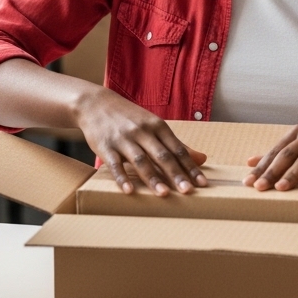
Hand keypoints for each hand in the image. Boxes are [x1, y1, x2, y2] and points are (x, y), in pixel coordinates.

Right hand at [75, 88, 207, 195]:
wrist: (95, 104)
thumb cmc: (130, 118)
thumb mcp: (154, 126)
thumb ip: (176, 145)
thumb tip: (202, 159)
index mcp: (157, 126)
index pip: (178, 149)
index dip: (190, 166)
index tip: (202, 183)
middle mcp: (142, 131)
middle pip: (162, 155)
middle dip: (175, 174)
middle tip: (187, 191)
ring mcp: (123, 139)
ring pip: (140, 160)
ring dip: (153, 178)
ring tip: (164, 194)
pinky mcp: (105, 146)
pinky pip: (115, 164)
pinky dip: (122, 178)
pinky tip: (129, 190)